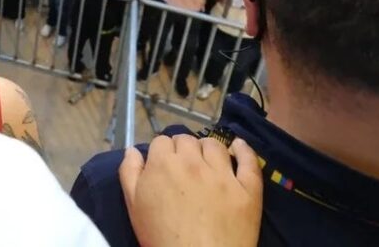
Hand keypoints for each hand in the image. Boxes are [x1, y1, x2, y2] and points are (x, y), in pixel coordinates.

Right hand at [119, 135, 261, 246]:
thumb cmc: (161, 238)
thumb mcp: (133, 206)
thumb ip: (129, 173)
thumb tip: (133, 150)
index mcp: (163, 164)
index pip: (162, 142)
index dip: (162, 153)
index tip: (164, 166)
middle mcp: (193, 162)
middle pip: (187, 140)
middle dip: (182, 150)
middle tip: (183, 169)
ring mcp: (223, 175)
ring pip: (215, 145)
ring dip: (207, 149)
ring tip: (207, 163)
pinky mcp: (247, 189)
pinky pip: (249, 160)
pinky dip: (244, 150)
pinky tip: (238, 147)